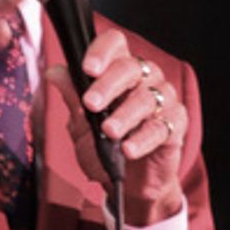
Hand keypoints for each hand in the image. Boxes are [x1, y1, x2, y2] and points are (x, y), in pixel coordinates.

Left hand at [50, 29, 186, 226]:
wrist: (128, 184)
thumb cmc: (105, 149)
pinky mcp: (175, 125)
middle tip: (91, 103)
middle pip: (130, 68)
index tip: (87, 68)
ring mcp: (163, 100)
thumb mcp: (81, 125)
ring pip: (146, 99)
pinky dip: (143, 139)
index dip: (102, 51)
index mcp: (119, 70)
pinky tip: (129, 150)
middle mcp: (145, 79)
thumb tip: (54, 72)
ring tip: (109, 132)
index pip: (115, 44)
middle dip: (108, 85)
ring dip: (125, 115)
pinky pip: (161, 127)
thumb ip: (72, 98)